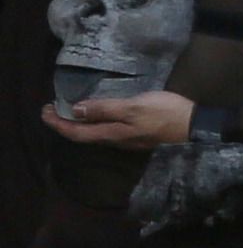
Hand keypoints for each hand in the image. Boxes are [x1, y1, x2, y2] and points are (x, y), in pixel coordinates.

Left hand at [42, 90, 191, 146]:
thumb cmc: (163, 114)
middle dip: (65, 123)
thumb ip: (105, 109)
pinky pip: (106, 131)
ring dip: (79, 123)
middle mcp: (114, 140)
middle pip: (82, 135)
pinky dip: (94, 122)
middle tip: (52, 109)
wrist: (193, 127)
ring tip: (71, 110)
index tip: (44, 111)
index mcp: (110, 134)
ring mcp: (126, 139)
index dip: (58, 123)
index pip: (76, 132)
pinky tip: (98, 115)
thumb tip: (77, 110)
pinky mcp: (136, 135)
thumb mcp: (133, 107)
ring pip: (94, 134)